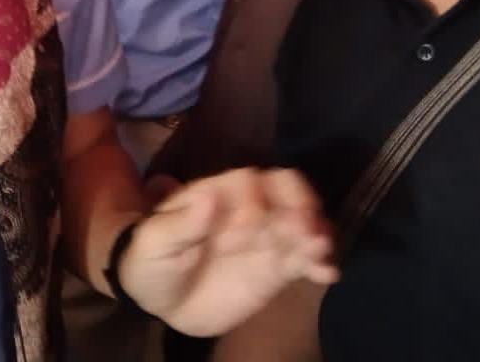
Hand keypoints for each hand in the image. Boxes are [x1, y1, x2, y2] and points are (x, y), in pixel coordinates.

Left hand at [119, 168, 337, 337]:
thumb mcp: (154, 244)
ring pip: (302, 219)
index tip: (241, 238)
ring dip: (315, 231)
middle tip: (302, 232)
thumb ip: (180, 224)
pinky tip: (327, 274)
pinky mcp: (278, 266)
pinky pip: (305, 257)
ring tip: (320, 250)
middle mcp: (249, 207)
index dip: (252, 205)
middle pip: (285, 187)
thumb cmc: (153, 260)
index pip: (248, 182)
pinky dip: (320, 261)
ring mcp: (267, 235)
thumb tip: (209, 196)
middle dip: (298, 206)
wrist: (163, 298)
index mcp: (218, 192)